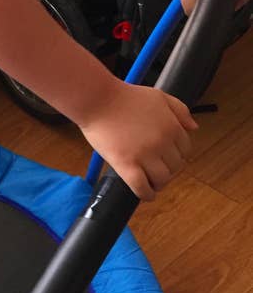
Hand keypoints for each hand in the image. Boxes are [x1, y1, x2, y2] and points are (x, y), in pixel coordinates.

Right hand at [78, 80, 197, 200]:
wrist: (98, 100)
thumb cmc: (125, 97)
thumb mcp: (159, 96)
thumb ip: (180, 110)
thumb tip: (194, 127)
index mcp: (172, 127)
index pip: (185, 151)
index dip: (177, 157)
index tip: (168, 160)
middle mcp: (162, 143)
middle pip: (175, 167)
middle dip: (168, 171)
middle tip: (158, 172)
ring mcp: (144, 155)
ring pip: (161, 180)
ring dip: (158, 184)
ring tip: (151, 183)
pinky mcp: (126, 165)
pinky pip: (141, 187)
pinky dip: (146, 194)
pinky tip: (146, 195)